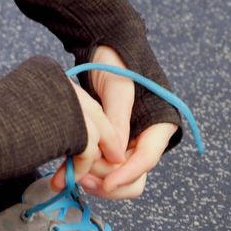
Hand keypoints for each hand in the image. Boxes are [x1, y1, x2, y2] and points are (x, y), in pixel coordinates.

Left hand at [53, 46, 177, 199]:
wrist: (105, 46)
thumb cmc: (116, 61)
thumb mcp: (118, 88)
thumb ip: (118, 121)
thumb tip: (117, 158)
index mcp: (159, 125)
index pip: (146, 159)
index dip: (127, 174)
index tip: (106, 183)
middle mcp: (146, 139)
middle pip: (134, 177)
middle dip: (109, 180)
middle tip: (83, 176)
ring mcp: (129, 144)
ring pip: (118, 178)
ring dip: (97, 181)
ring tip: (74, 174)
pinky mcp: (111, 146)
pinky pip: (103, 169)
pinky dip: (88, 173)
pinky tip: (70, 172)